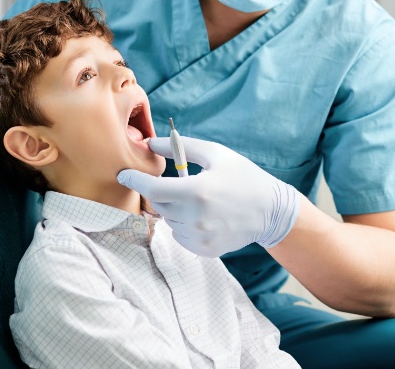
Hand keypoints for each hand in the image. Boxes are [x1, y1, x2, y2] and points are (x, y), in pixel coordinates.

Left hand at [117, 136, 299, 256]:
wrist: (270, 210)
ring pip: (168, 220)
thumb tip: (150, 143)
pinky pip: (179, 235)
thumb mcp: (215, 154)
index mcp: (197, 191)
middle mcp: (196, 218)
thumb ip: (180, 147)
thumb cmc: (242, 176)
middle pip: (158, 204)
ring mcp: (200, 237)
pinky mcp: (204, 250)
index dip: (134, 180)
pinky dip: (183, 224)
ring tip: (199, 199)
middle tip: (179, 182)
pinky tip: (204, 215)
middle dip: (160, 191)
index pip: (153, 189)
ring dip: (174, 207)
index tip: (123, 174)